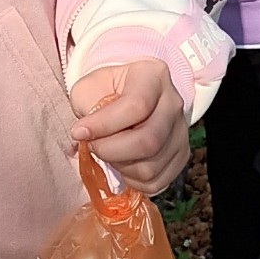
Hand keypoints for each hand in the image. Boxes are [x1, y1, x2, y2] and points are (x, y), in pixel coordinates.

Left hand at [71, 60, 189, 195]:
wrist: (128, 97)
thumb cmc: (106, 90)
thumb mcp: (90, 86)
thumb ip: (86, 105)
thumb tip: (85, 134)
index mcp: (153, 76)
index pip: (136, 106)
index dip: (104, 125)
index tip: (78, 132)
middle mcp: (174, 103)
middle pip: (148, 141)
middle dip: (110, 150)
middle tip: (92, 146)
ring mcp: (181, 132)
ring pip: (151, 166)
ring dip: (120, 166)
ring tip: (108, 152)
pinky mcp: (182, 156)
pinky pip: (156, 182)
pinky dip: (132, 181)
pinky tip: (122, 164)